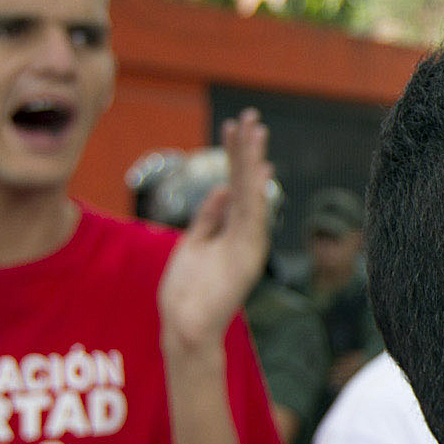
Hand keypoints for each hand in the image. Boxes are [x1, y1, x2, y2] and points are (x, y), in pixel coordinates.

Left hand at [158, 111, 272, 352]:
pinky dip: (254, 191)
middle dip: (247, 149)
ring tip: (254, 130)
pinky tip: (256, 167)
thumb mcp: (193, 244)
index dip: (236, 157)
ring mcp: (248, 244)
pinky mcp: (247, 255)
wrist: (187, 327)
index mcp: (233, 230)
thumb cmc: (188, 293)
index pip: (236, 186)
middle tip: (250, 117)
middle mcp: (246, 234)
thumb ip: (209, 216)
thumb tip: (220, 188)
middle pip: (246, 184)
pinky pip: (251, 216)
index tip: (237, 129)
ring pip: (251, 194)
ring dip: (252, 161)